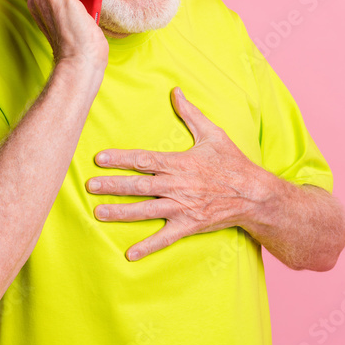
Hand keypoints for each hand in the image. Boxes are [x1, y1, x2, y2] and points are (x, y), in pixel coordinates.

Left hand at [86, 87, 270, 260]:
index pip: (144, 160)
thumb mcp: (213, 133)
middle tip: (89, 185)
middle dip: (112, 186)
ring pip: (146, 211)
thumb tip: (175, 90)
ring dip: (121, 213)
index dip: (121, 159)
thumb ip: (190, 113)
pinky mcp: (189, 225)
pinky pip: (165, 238)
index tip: (100, 159)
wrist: (254, 195)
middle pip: (138, 186)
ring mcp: (183, 208)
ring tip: (98, 213)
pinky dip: (147, 247)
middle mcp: (178, 186)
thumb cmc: (232, 162)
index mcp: (180, 163)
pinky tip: (129, 254)